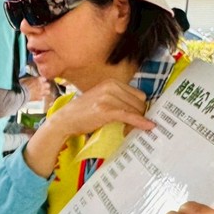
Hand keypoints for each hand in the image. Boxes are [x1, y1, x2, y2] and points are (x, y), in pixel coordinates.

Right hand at [19, 75, 48, 101]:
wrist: (22, 94)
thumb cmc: (22, 86)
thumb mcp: (26, 79)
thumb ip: (31, 79)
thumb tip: (31, 79)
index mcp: (38, 79)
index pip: (44, 79)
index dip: (42, 80)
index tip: (41, 81)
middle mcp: (42, 85)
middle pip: (48, 85)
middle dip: (45, 86)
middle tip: (42, 86)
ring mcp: (41, 92)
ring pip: (48, 92)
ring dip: (45, 92)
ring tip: (42, 92)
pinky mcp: (39, 98)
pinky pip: (42, 98)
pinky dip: (40, 98)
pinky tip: (37, 97)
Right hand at [22, 80, 154, 177]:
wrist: (65, 120)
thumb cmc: (83, 112)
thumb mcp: (102, 99)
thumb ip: (118, 100)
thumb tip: (140, 109)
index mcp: (111, 82)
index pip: (138, 94)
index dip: (140, 108)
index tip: (138, 118)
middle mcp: (111, 86)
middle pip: (139, 102)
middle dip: (139, 115)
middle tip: (131, 127)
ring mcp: (108, 97)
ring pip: (136, 110)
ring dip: (136, 122)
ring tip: (127, 130)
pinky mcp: (106, 110)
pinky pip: (129, 116)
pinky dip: (140, 122)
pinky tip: (148, 127)